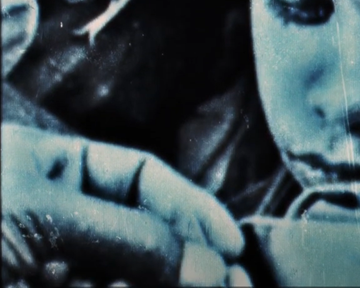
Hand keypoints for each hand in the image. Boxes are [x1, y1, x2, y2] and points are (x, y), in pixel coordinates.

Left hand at [2, 124, 249, 285]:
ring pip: (133, 270)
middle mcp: (61, 212)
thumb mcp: (41, 215)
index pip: (141, 176)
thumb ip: (131, 237)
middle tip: (234, 282)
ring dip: (173, 283)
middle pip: (146, 228)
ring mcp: (58, 261)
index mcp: (50, 168)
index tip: (231, 242)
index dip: (191, 206)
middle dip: (191, 255)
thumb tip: (210, 265)